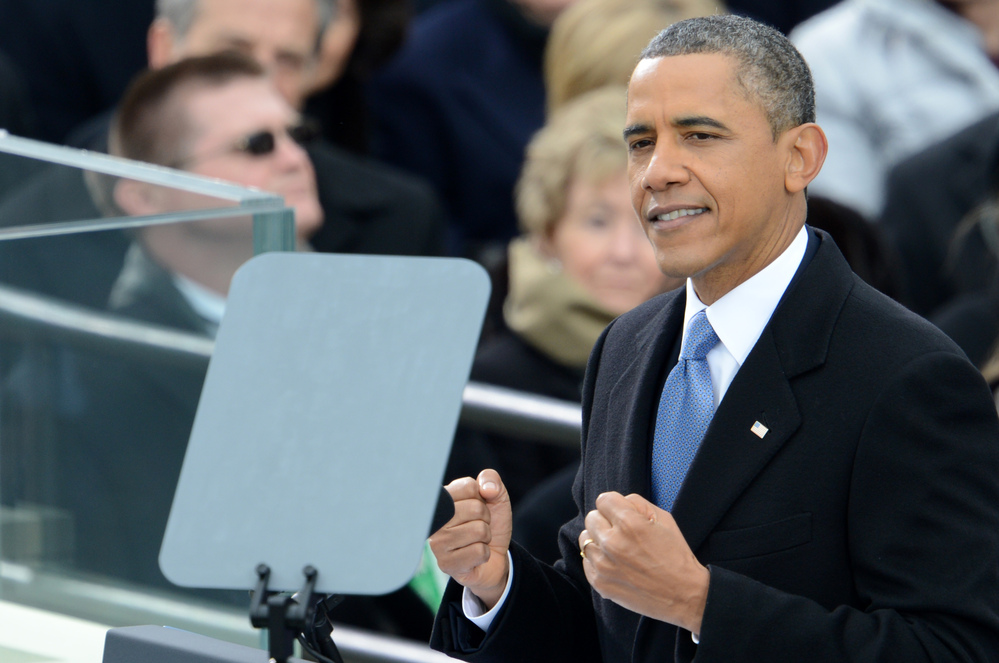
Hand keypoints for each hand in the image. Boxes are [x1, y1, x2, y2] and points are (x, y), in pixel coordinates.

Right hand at [429, 469, 511, 608]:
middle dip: (486, 518)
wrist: (495, 556)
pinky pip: (479, 552)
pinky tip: (474, 556)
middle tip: (478, 526)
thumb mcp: (495, 497)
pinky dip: (484, 554)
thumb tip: (487, 489)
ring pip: (479, 530)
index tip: (476, 508)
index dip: (482, 497)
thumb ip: (491, 480)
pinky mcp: (446, 563)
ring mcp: (438, 543)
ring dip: (486, 537)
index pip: (469, 487)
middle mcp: (435, 520)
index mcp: (443, 499)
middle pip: (476, 508)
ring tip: (476, 541)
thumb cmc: (490, 524)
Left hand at [579, 492, 708, 634]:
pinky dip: (597, 560)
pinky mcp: (599, 582)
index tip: (621, 513)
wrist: (684, 596)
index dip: (614, 505)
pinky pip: (586, 561)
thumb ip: (638, 503)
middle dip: (605, 521)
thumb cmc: (676, 556)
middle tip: (621, 532)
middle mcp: (612, 543)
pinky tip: (614, 564)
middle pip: (592, 518)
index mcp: (629, 524)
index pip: (603, 500)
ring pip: (585, 539)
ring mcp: (603, 565)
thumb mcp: (665, 519)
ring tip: (617, 549)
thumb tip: (620, 502)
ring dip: (599, 540)